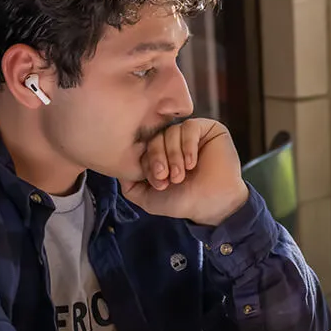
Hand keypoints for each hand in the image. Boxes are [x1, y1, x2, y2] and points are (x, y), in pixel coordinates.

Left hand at [120, 118, 249, 225]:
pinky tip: (192, 163)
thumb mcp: (147, 198)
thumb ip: (129, 184)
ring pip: (171, 132)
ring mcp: (190, 134)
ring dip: (174, 156)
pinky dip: (187, 146)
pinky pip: (189, 127)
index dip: (147, 163)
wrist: (212, 204)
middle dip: (158, 158)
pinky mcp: (207, 129)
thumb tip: (118, 168)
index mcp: (160, 154)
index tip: (158, 182)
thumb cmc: (183, 202)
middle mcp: (173, 141)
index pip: (144, 146)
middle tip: (167, 178)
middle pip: (155, 137)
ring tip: (181, 175)